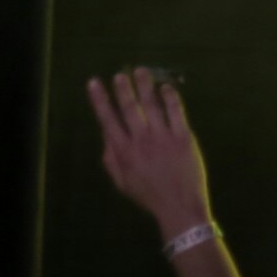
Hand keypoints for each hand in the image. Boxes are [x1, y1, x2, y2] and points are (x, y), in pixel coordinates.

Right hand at [88, 69, 212, 232]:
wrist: (179, 206)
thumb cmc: (149, 195)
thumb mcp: (122, 182)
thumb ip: (111, 158)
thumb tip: (106, 135)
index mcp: (123, 152)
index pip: (108, 120)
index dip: (99, 100)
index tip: (93, 82)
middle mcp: (141, 141)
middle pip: (130, 108)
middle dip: (123, 88)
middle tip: (119, 74)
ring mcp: (163, 137)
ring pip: (152, 105)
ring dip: (145, 86)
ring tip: (140, 71)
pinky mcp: (183, 137)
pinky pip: (176, 111)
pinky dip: (170, 97)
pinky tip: (166, 86)